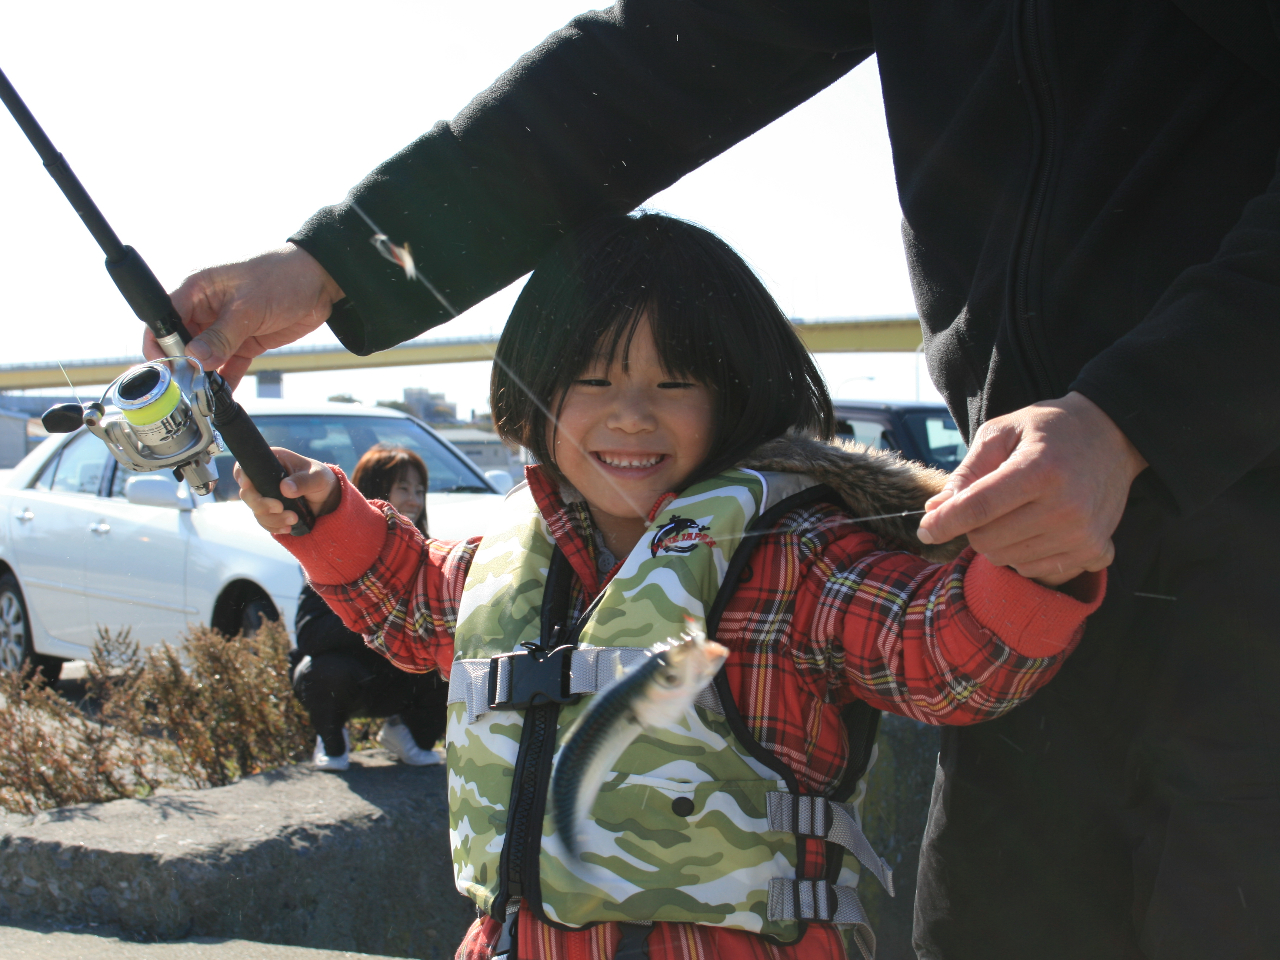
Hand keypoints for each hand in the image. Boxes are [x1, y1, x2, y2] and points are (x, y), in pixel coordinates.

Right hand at [144, 244, 344, 387]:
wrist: (321, 280)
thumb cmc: (283, 276)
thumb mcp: (248, 307)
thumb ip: (221, 336)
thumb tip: (194, 359)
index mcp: (197, 289)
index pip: (164, 319)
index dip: (159, 344)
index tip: (164, 368)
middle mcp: (206, 308)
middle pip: (181, 342)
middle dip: (182, 365)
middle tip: (188, 386)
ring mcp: (225, 326)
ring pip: (204, 357)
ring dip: (203, 376)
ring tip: (204, 395)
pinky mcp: (244, 340)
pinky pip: (227, 365)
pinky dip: (224, 380)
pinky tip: (222, 396)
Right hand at [235, 447, 340, 535]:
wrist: (327, 497)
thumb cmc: (321, 479)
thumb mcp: (317, 477)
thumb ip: (303, 481)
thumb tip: (285, 488)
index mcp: (272, 461)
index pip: (246, 466)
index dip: (242, 475)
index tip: (247, 486)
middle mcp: (264, 478)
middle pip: (247, 493)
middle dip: (261, 504)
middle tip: (280, 508)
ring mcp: (265, 496)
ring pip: (256, 510)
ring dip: (272, 519)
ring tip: (294, 519)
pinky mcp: (270, 511)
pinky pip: (264, 522)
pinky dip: (274, 526)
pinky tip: (288, 527)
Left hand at [917, 392, 1146, 586]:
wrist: (1112, 435)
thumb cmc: (1048, 431)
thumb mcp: (1001, 433)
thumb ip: (966, 473)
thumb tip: (934, 511)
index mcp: (1039, 470)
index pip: (978, 508)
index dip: (944, 522)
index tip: (924, 530)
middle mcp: (1065, 506)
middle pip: (988, 541)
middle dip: (974, 527)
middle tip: (987, 503)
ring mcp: (1082, 534)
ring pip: (1008, 560)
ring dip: (1000, 541)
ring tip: (1020, 509)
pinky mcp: (1094, 552)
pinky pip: (1035, 570)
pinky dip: (1025, 553)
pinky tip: (1039, 525)